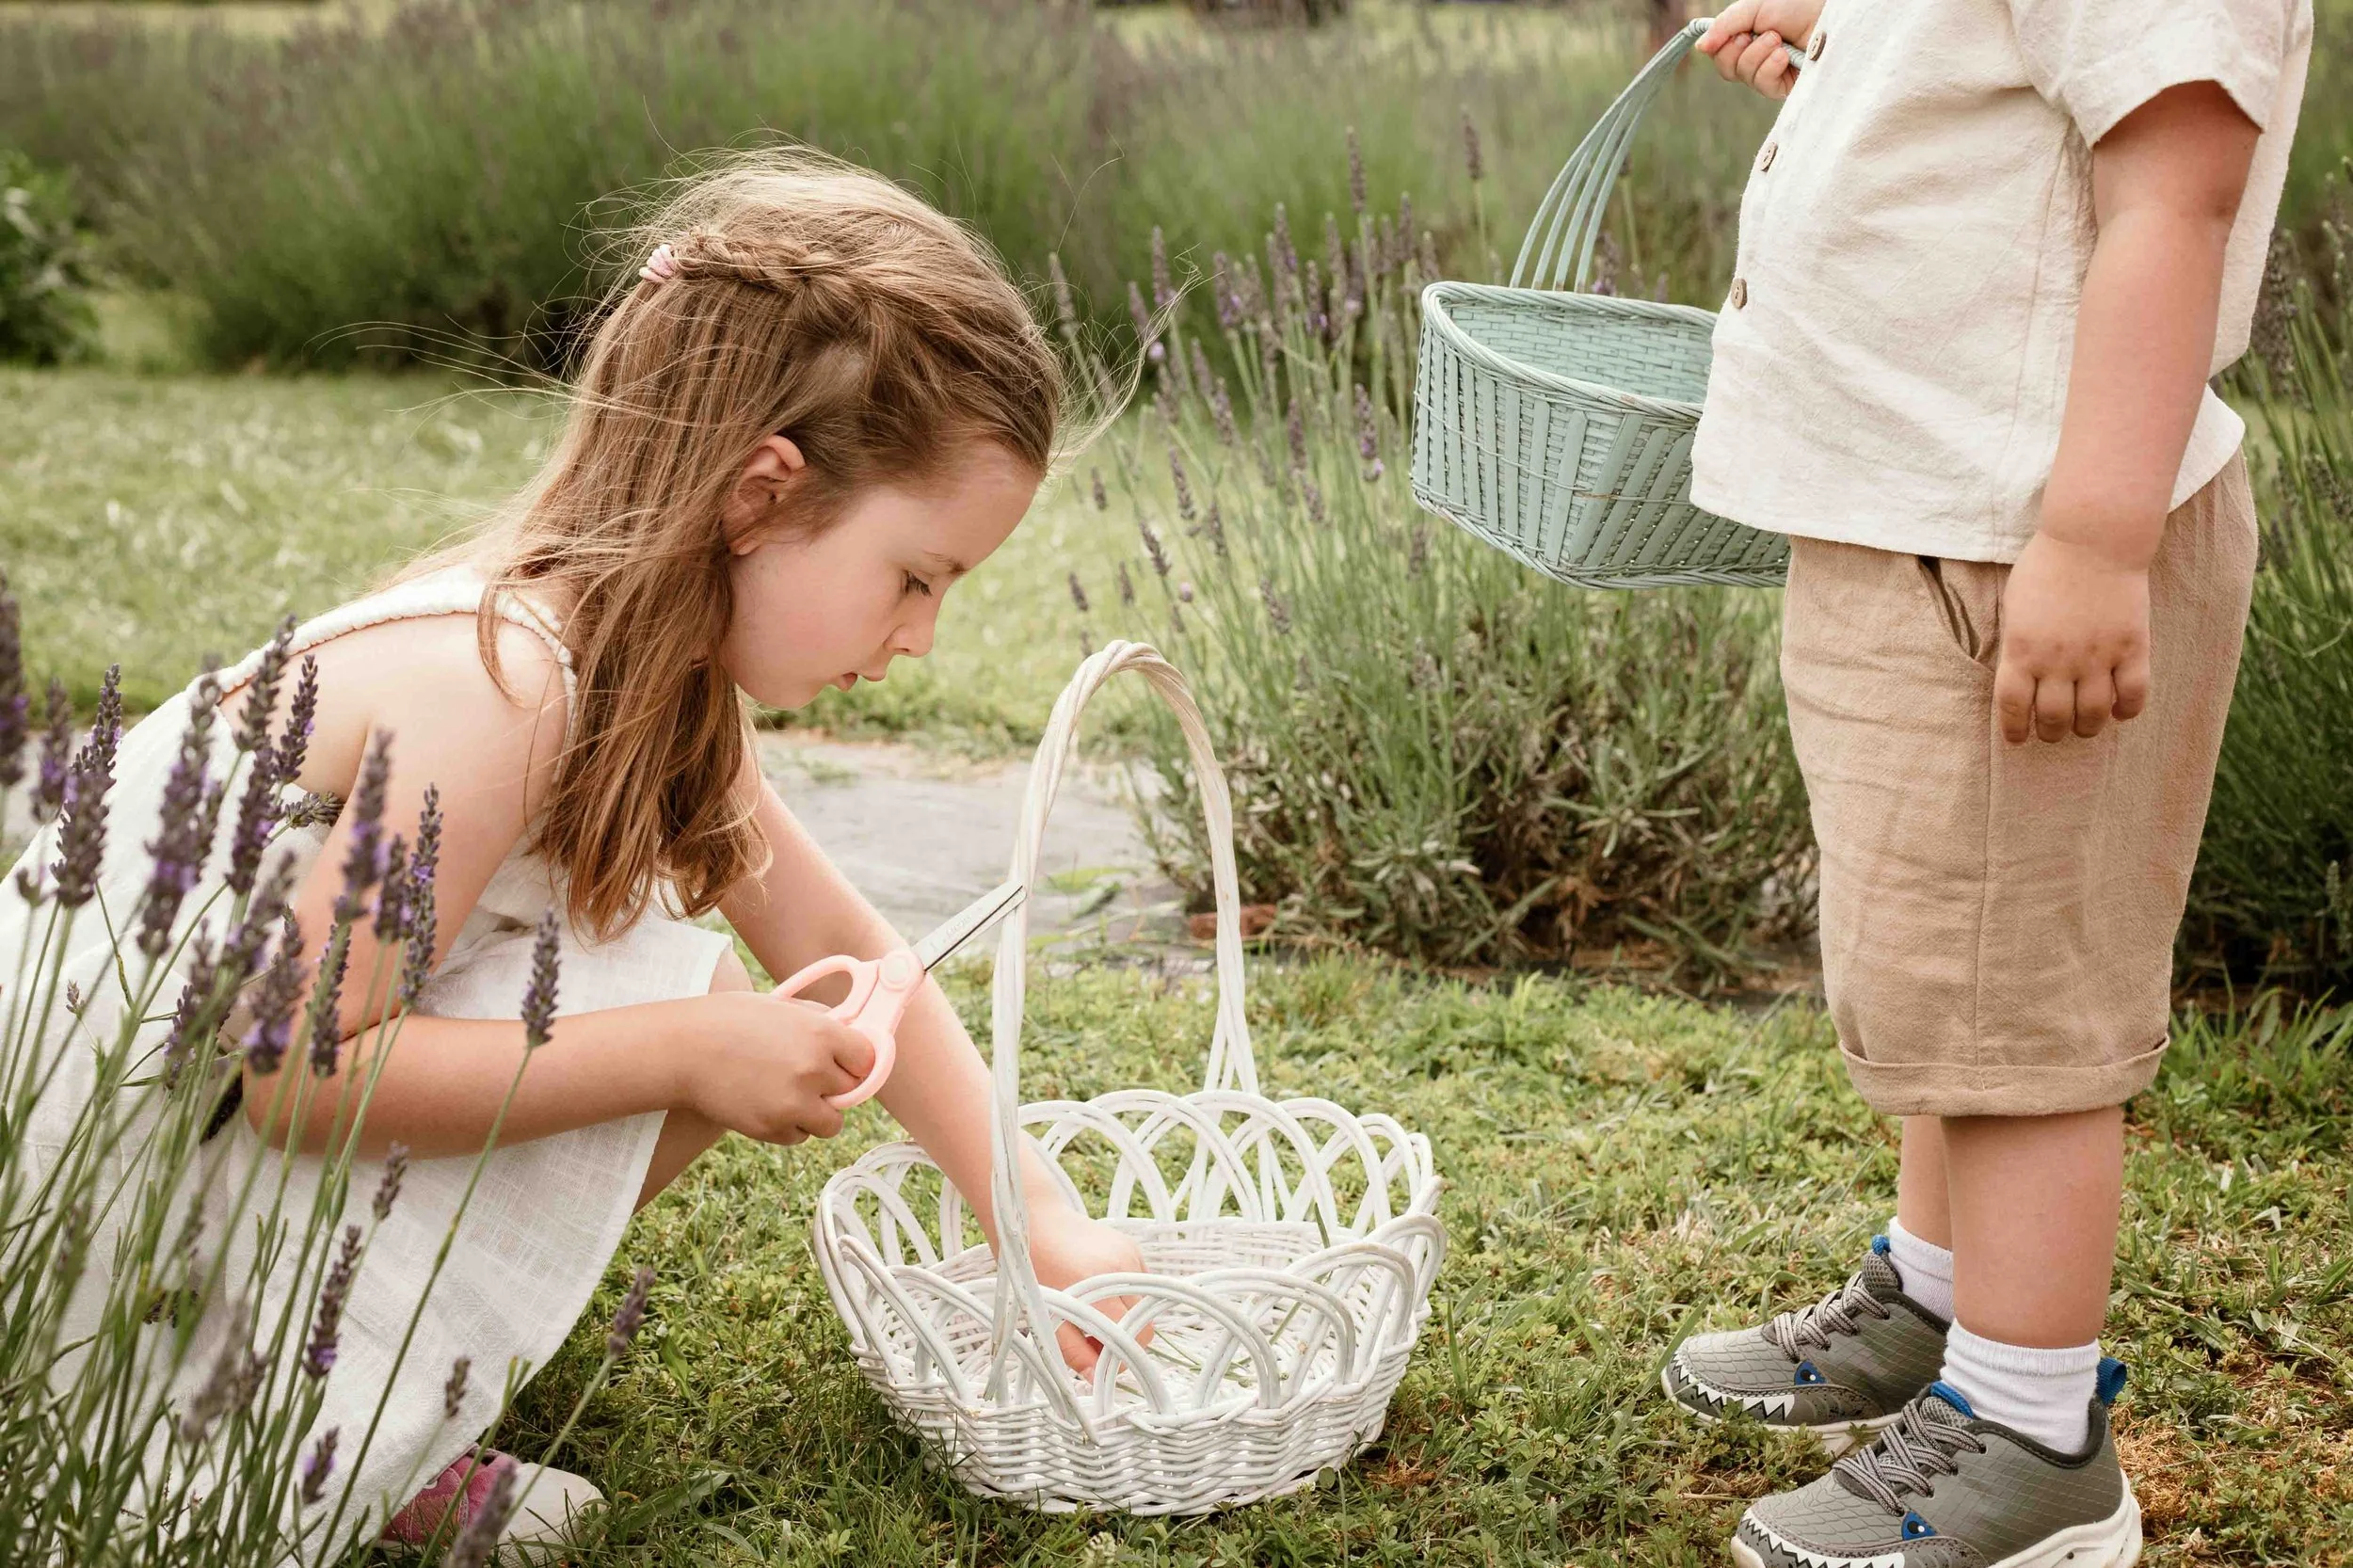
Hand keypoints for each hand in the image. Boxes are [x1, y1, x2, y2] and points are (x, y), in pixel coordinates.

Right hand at [679, 990, 874, 1144]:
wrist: (682, 1050)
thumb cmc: (728, 1021)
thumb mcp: (781, 1007)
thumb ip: (819, 1022)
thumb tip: (850, 1034)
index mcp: (822, 1034)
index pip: (867, 1058)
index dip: (856, 1061)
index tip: (845, 1062)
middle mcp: (814, 1070)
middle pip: (852, 1092)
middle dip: (834, 1086)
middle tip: (808, 1076)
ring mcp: (794, 1103)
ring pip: (830, 1123)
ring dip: (816, 1113)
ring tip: (788, 1094)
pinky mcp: (772, 1128)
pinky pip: (798, 1136)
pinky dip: (788, 1126)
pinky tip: (766, 1104)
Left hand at [1023, 1200, 1153, 1375]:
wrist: (1034, 1221)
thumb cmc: (1033, 1271)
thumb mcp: (1045, 1316)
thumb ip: (1073, 1352)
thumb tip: (1097, 1379)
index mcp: (1099, 1289)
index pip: (1134, 1340)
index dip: (1119, 1357)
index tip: (1096, 1359)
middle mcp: (1122, 1271)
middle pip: (1146, 1326)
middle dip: (1126, 1339)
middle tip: (1092, 1338)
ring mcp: (1131, 1256)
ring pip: (1145, 1306)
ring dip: (1126, 1317)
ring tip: (1094, 1310)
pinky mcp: (1132, 1248)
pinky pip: (1140, 1285)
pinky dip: (1125, 1296)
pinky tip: (1098, 1288)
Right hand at [1695, 0, 1822, 98]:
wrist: (1829, 13)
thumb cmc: (1797, 5)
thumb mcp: (1753, 7)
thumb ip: (1725, 25)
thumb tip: (1699, 48)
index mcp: (1749, 36)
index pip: (1719, 52)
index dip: (1719, 45)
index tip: (1732, 33)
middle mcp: (1758, 56)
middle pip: (1726, 68)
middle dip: (1736, 50)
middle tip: (1753, 35)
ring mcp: (1773, 73)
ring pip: (1743, 76)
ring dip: (1756, 55)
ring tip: (1777, 40)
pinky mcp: (1787, 87)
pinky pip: (1763, 85)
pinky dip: (1769, 68)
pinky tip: (1783, 56)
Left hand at [1993, 531, 2152, 744]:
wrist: (2093, 540)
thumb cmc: (2046, 569)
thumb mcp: (2014, 608)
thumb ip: (2016, 647)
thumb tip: (2019, 680)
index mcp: (2021, 651)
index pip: (2013, 707)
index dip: (2016, 730)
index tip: (2019, 739)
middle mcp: (2058, 661)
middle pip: (2054, 717)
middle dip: (2052, 733)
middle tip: (2054, 732)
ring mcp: (2097, 656)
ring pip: (2093, 714)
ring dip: (2087, 727)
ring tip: (2085, 727)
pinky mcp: (2132, 647)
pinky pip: (2133, 694)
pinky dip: (2127, 711)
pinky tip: (2120, 712)